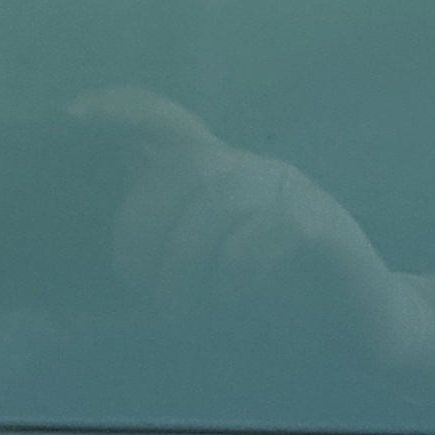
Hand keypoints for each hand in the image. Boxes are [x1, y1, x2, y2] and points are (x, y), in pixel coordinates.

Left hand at [69, 86, 434, 376]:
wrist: (362, 326)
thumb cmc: (279, 298)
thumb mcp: (214, 267)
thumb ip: (172, 245)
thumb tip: (118, 235)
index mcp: (225, 176)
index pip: (169, 122)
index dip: (123, 108)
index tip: (72, 113)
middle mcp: (259, 172)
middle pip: (186, 167)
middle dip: (145, 227)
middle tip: (138, 287)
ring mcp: (296, 195)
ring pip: (222, 197)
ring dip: (184, 258)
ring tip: (175, 306)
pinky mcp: (328, 231)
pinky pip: (270, 231)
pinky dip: (237, 271)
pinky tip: (230, 298)